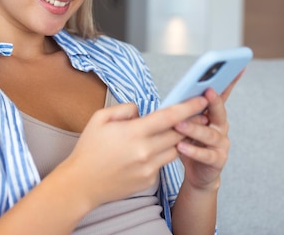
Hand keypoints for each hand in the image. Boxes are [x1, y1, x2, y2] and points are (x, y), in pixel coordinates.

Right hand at [57, 96, 208, 207]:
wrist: (81, 183)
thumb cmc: (89, 149)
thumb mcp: (100, 118)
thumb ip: (125, 109)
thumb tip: (141, 112)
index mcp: (133, 133)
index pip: (169, 117)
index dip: (189, 107)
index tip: (201, 99)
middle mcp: (145, 151)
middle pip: (178, 133)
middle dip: (191, 123)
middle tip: (199, 113)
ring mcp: (149, 168)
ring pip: (174, 149)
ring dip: (177, 139)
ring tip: (175, 131)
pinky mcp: (149, 181)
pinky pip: (163, 164)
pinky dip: (161, 155)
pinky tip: (150, 151)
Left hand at [173, 71, 242, 191]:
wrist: (198, 173)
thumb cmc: (190, 143)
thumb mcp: (187, 124)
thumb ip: (186, 110)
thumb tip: (177, 94)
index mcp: (215, 114)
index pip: (224, 94)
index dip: (231, 81)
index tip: (236, 67)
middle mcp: (221, 127)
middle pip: (219, 111)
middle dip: (214, 100)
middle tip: (206, 91)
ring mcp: (221, 144)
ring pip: (209, 134)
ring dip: (193, 128)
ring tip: (178, 124)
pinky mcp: (217, 160)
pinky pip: (205, 154)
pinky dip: (192, 149)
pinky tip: (180, 146)